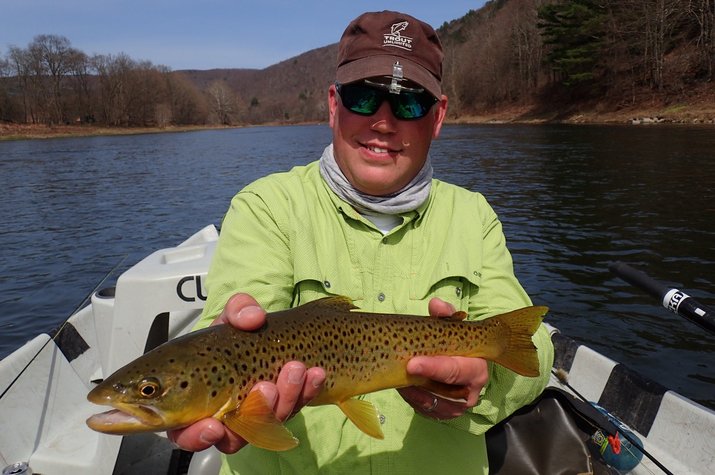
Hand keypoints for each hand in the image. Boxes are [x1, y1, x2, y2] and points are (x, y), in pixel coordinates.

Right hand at [167, 293, 325, 452]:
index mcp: (192, 402)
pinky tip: (316, 374)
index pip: (187, 433)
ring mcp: (256, 416)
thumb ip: (237, 311)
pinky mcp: (283, 409)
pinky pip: (295, 409)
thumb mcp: (232, 315)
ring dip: (285, 400)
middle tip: (266, 387)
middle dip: (254, 415)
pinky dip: (306, 393)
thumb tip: (252, 318)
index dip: (198, 436)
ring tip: (296, 369)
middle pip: (234, 437)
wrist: (266, 335)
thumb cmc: (236, 331)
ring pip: (270, 425)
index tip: (214, 425)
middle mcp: (223, 417)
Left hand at [397, 298, 488, 419]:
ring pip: (434, 405)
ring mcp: (457, 406)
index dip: (436, 368)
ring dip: (415, 393)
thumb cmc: (450, 342)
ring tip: (400, 378)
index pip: (459, 370)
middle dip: (424, 382)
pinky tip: (403, 386)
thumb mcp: (449, 326)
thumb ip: (444, 314)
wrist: (451, 360)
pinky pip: (426, 412)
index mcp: (477, 367)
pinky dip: (413, 400)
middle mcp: (471, 390)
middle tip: (405, 370)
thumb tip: (436, 305)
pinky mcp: (443, 414)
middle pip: (447, 392)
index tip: (413, 363)